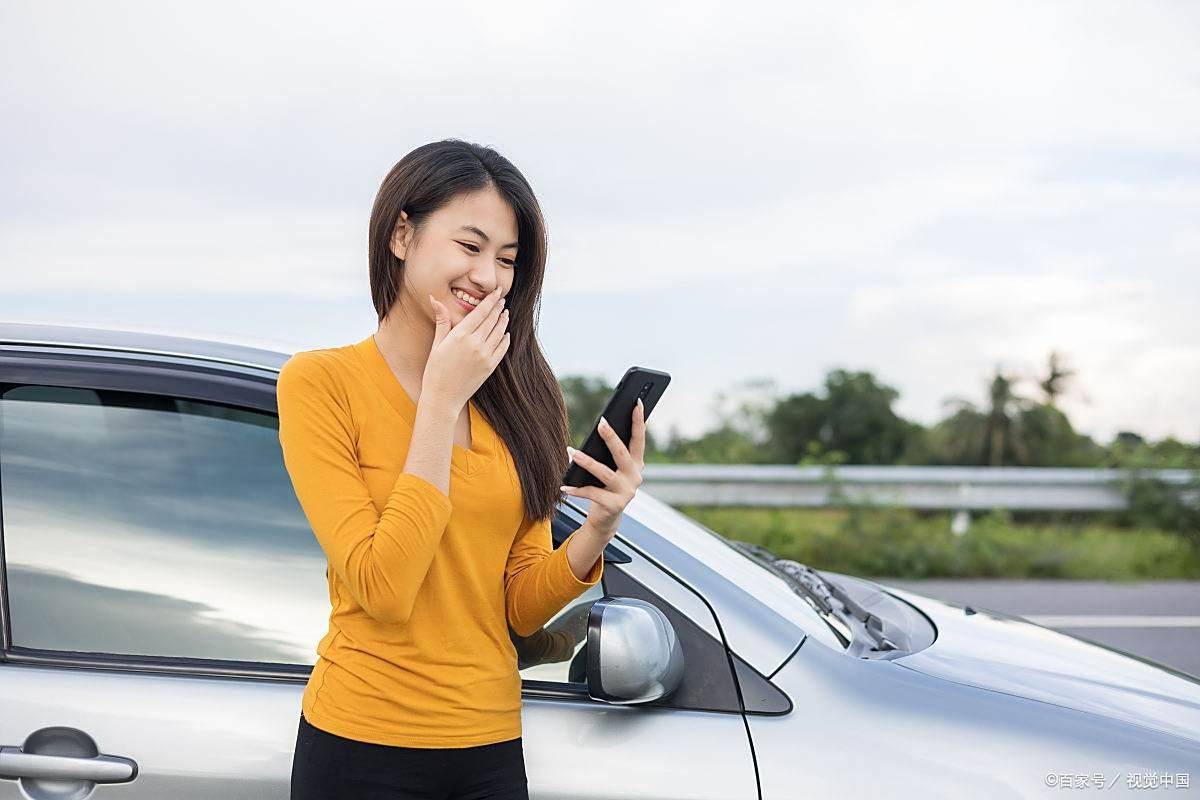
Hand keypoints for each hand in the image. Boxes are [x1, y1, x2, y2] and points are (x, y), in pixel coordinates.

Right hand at [423, 287, 509, 411]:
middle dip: (498, 308)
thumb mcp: (437, 344)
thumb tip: (435, 299)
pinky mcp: (490, 367)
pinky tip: (506, 333)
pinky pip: (502, 348)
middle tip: (502, 298)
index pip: (480, 312)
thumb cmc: (435, 370)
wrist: (443, 398)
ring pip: (499, 333)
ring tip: (505, 313)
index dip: (491, 300)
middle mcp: (475, 344)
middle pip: (491, 320)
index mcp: (460, 336)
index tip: (497, 291)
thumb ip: (442, 320)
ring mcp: (485, 356)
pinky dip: (506, 339)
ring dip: (503, 321)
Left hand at [559, 399, 645, 537]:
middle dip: (611, 437)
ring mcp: (626, 492)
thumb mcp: (612, 468)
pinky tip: (564, 485)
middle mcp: (635, 477)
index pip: (639, 438)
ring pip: (604, 473)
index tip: (636, 401)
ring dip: (587, 462)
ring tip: (572, 452)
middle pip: (622, 453)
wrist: (607, 518)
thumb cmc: (606, 486)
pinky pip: (591, 493)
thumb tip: (601, 427)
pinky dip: (576, 489)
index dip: (639, 420)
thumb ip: (611, 452)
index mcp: (637, 464)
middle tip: (601, 423)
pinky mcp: (614, 505)